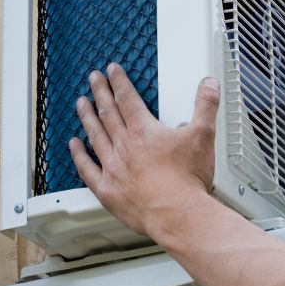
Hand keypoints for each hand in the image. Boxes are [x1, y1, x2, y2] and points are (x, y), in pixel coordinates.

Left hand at [69, 63, 219, 236]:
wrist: (178, 214)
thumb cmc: (188, 180)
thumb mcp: (203, 135)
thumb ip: (206, 106)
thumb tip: (209, 84)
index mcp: (144, 131)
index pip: (128, 98)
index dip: (119, 82)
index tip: (112, 71)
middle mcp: (124, 146)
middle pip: (108, 113)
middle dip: (100, 92)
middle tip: (93, 79)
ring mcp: (113, 168)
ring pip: (96, 136)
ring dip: (87, 118)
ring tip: (81, 104)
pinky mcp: (108, 190)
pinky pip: (88, 169)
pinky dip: (80, 156)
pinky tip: (75, 146)